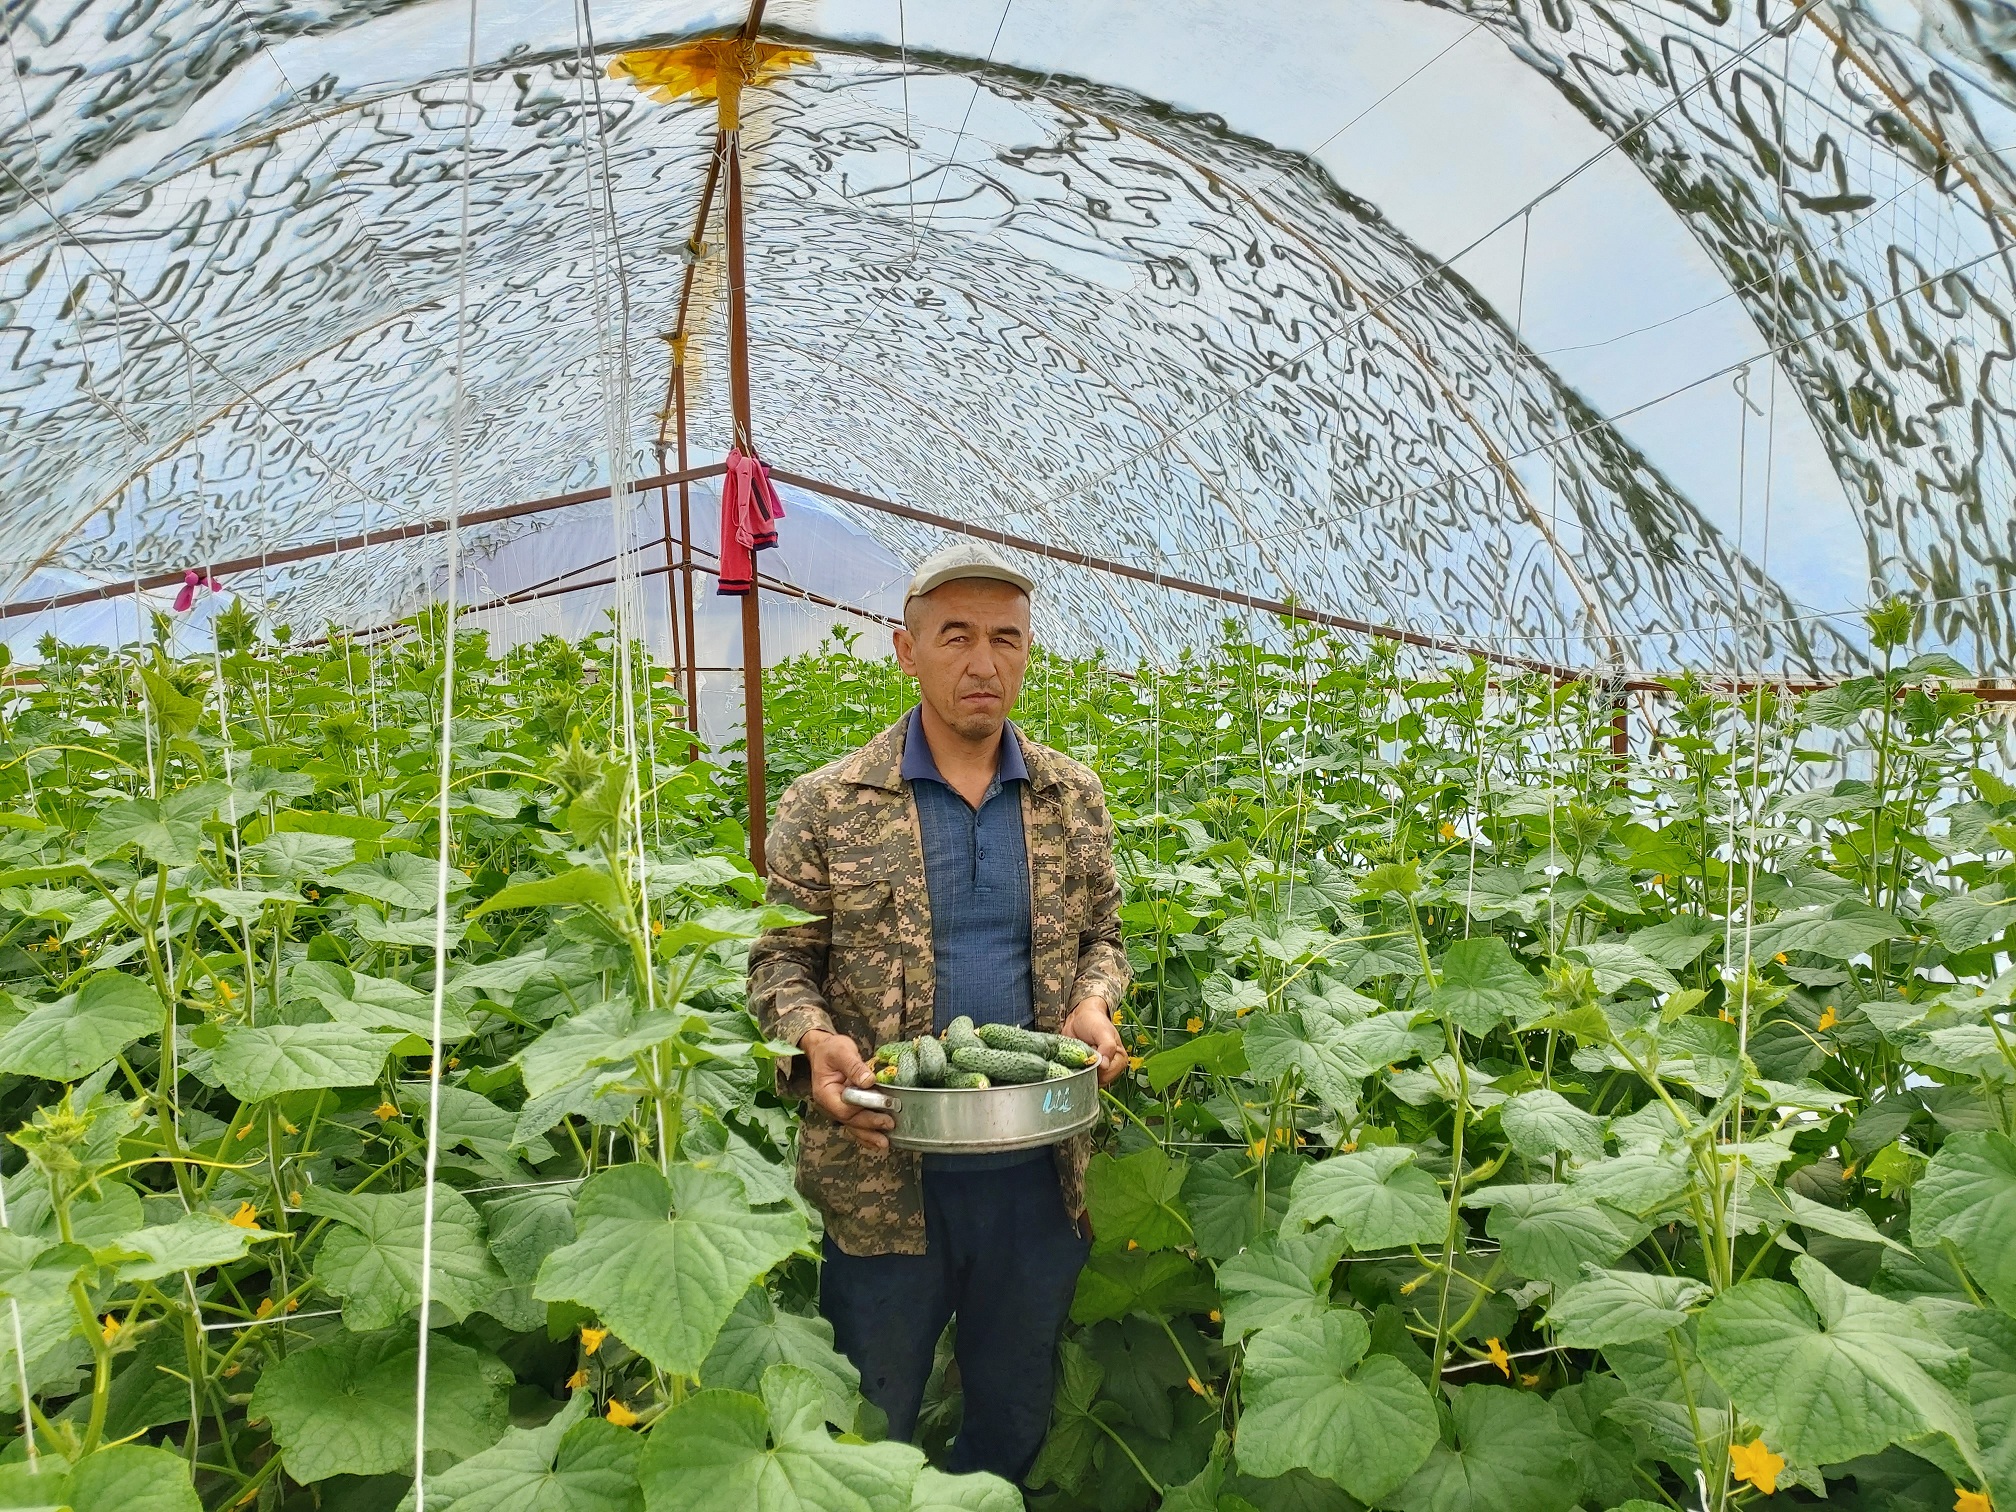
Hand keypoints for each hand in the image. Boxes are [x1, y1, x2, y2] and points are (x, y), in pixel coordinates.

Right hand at [802, 1028, 892, 1151]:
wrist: (824, 1049)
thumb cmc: (831, 1050)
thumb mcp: (841, 1052)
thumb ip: (854, 1066)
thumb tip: (868, 1081)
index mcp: (825, 1093)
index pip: (844, 1107)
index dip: (864, 1107)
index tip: (884, 1104)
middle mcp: (831, 1104)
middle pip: (850, 1121)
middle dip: (870, 1125)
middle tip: (890, 1124)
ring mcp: (838, 1108)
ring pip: (853, 1126)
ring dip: (869, 1136)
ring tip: (885, 1143)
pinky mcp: (848, 1108)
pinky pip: (856, 1123)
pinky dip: (867, 1133)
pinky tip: (877, 1141)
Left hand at [1062, 997, 1125, 1086]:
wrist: (1079, 1016)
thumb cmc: (1094, 1021)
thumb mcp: (1103, 1031)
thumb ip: (1107, 1047)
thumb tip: (1104, 1066)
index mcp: (1119, 1061)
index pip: (1106, 1075)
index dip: (1095, 1068)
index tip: (1089, 1053)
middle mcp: (1109, 1069)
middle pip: (1095, 1081)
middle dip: (1085, 1070)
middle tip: (1081, 1054)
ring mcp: (1095, 1071)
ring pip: (1085, 1081)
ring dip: (1077, 1071)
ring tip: (1076, 1056)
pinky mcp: (1083, 1070)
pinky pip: (1076, 1078)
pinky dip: (1071, 1071)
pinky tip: (1070, 1061)